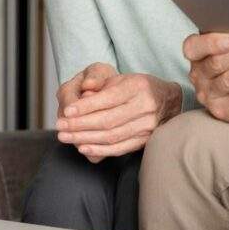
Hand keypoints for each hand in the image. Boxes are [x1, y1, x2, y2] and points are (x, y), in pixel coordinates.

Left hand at [55, 68, 181, 162]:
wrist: (169, 100)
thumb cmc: (138, 87)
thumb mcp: (121, 79)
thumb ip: (100, 85)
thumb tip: (81, 96)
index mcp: (138, 86)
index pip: (108, 99)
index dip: (86, 107)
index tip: (66, 111)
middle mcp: (145, 106)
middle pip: (108, 120)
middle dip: (80, 125)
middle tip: (59, 127)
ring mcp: (147, 126)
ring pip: (112, 136)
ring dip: (85, 138)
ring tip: (65, 137)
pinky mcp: (146, 140)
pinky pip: (120, 148)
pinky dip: (99, 150)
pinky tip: (83, 147)